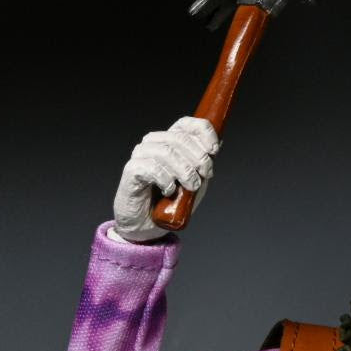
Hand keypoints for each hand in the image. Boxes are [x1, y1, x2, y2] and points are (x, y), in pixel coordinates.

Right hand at [113, 116, 219, 241]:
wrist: (148, 226)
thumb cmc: (170, 203)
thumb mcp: (195, 183)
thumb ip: (204, 165)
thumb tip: (218, 144)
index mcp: (170, 142)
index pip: (186, 124)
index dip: (203, 132)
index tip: (214, 150)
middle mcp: (154, 144)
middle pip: (179, 138)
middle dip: (199, 158)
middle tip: (204, 175)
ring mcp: (141, 155)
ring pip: (167, 152)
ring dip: (185, 171)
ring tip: (190, 186)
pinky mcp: (132, 169)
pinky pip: (153, 168)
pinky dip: (166, 180)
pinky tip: (169, 191)